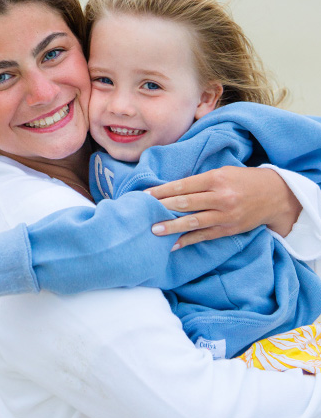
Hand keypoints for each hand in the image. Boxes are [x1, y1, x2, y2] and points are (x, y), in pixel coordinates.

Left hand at [147, 166, 300, 248]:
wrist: (276, 195)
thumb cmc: (243, 180)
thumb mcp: (223, 173)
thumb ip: (199, 181)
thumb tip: (170, 190)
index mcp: (216, 179)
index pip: (183, 185)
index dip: (162, 191)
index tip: (144, 195)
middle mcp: (221, 197)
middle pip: (186, 203)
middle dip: (162, 208)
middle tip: (142, 212)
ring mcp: (225, 216)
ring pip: (193, 222)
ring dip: (171, 227)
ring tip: (154, 230)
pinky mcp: (228, 229)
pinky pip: (204, 236)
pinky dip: (187, 241)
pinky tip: (172, 244)